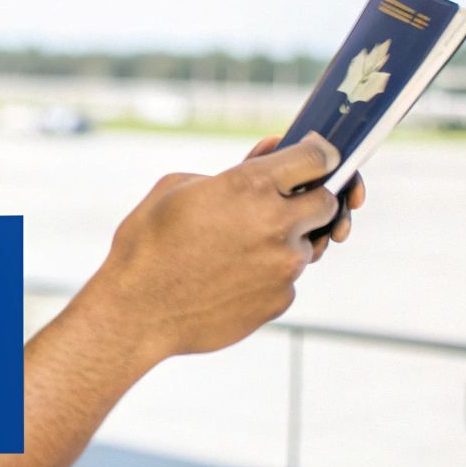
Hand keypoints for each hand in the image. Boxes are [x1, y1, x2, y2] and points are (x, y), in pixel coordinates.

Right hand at [94, 131, 343, 365]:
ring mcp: (283, 266)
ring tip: (239, 248)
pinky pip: (287, 279)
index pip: (317, 156)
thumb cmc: (148, 244)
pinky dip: (268, 275)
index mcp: (249, 186)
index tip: (317, 158)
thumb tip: (269, 155)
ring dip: (285, 241)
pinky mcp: (280, 300)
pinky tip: (231, 278)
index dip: (319, 154)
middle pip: (328, 201)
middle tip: (281, 205)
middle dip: (310, 199)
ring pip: (307, 244)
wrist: (137, 312)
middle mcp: (276, 224)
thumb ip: (233, 171)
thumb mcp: (178, 187)